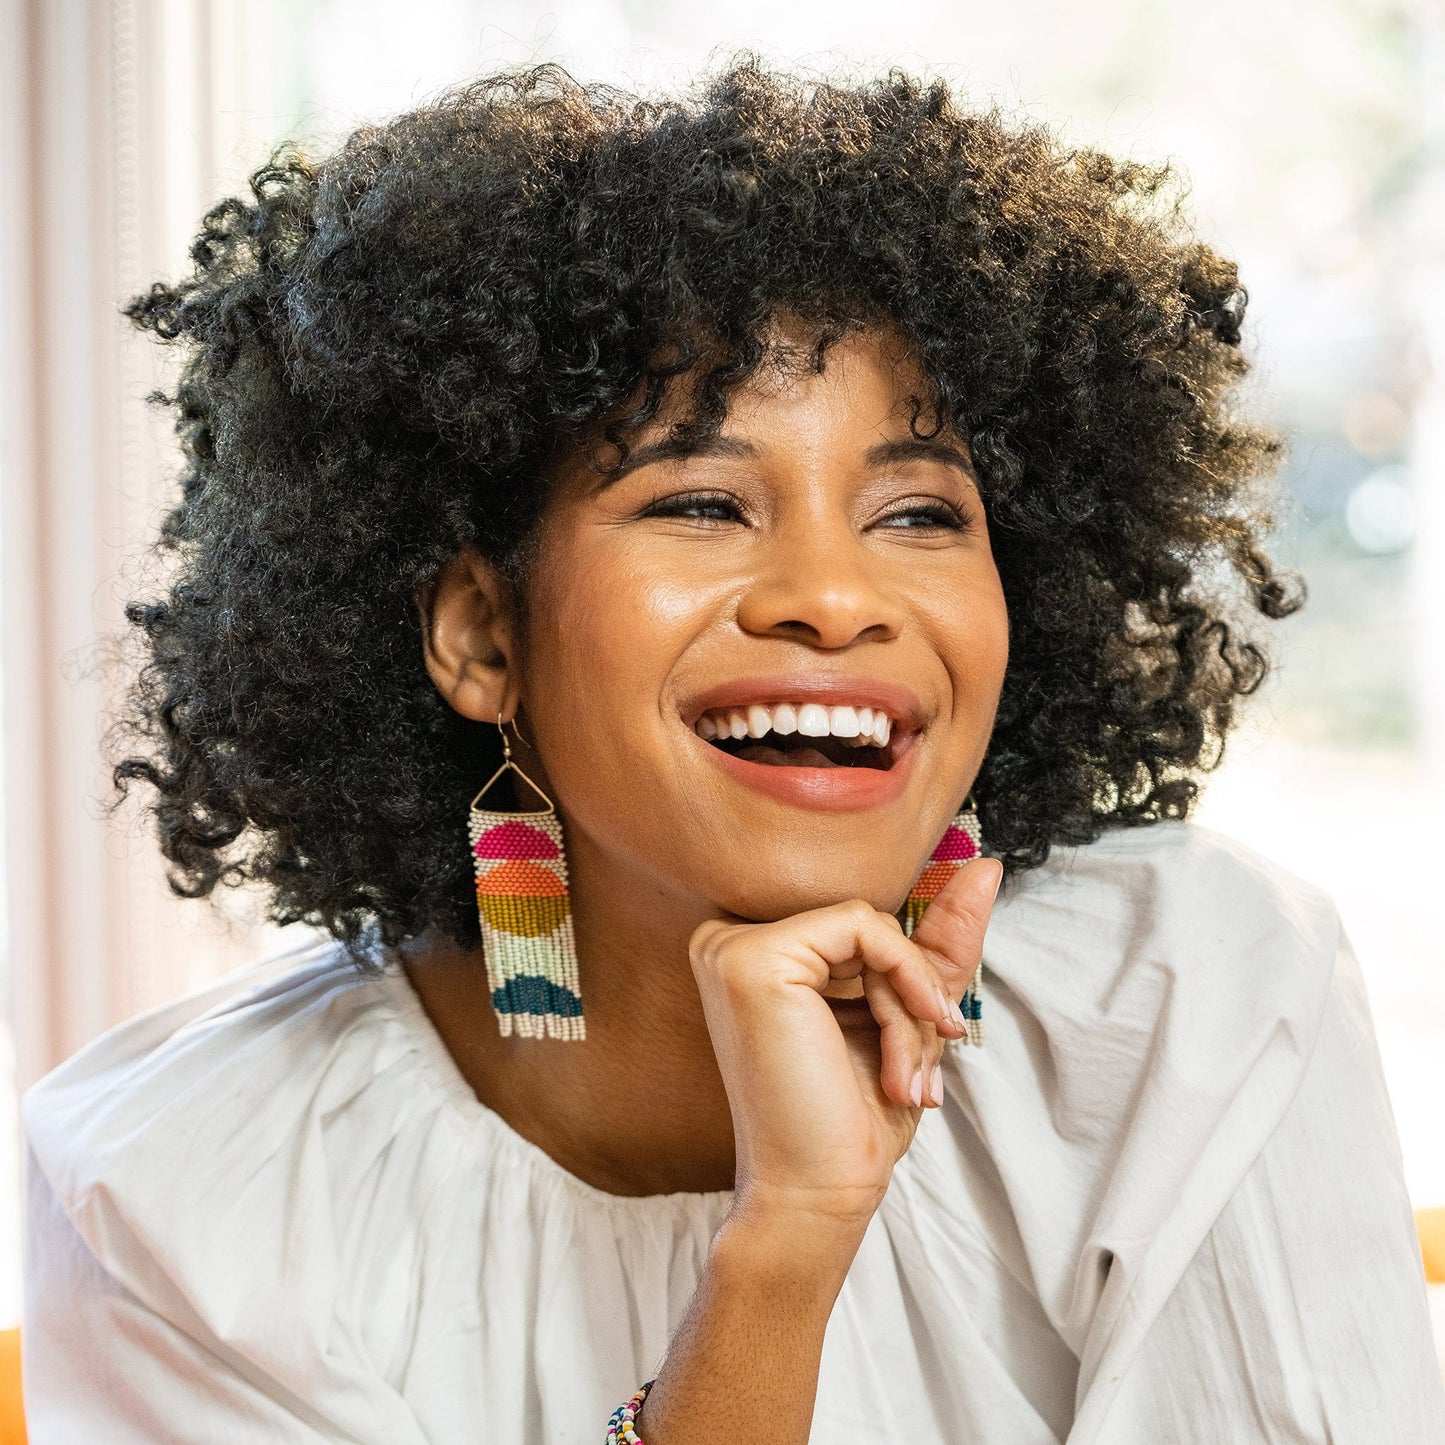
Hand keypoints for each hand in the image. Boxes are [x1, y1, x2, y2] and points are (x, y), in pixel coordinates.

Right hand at [687, 856, 1003, 1230]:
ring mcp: (731, 947)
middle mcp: (727, 942)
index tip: (934, 1035)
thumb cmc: (849, 1118)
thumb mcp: (906, 1015)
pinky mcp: (752, 959)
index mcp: (752, 956)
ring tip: (907, 1078)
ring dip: (913, 1006)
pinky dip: (905, 985)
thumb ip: (938, 939)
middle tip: (921, 1075)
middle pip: (866, 926)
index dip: (910, 977)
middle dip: (916, 997)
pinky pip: (865, 927)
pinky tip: (901, 1048)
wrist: (817, 1193)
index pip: (857, 927)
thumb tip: (986, 869)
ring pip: (871, 928)